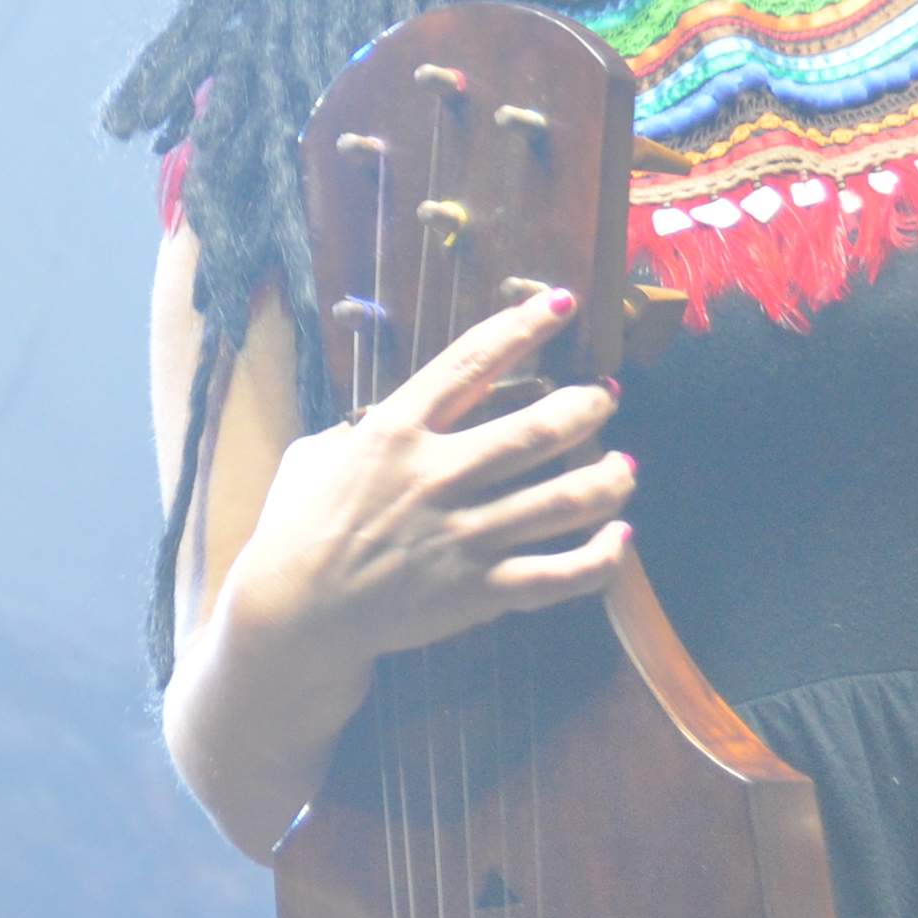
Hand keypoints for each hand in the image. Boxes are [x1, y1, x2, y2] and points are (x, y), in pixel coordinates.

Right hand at [211, 283, 631, 670]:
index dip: (526, 325)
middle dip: (589, 406)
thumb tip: (398, 409)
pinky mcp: (478, 592)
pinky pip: (561, 575)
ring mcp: (461, 536)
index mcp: (395, 431)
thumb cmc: (300, 528)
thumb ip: (364, 426)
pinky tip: (619, 539)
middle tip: (605, 399)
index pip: (473, 360)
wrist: (294, 613)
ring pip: (565, 500)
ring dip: (610, 478)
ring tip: (624, 467)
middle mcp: (435, 476)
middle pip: (540, 429)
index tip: (563, 304)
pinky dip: (602, 558)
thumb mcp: (315, 455)